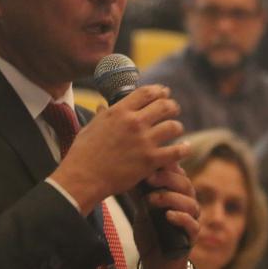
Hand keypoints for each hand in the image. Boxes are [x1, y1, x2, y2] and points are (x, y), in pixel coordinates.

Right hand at [49, 85, 186, 213]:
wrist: (83, 178)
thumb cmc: (83, 152)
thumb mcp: (91, 126)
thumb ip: (102, 115)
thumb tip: (102, 105)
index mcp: (120, 111)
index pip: (147, 92)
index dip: (159, 90)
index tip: (164, 92)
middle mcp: (134, 122)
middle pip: (164, 105)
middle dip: (172, 106)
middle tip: (173, 110)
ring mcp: (144, 141)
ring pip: (174, 126)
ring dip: (177, 126)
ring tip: (176, 129)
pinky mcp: (151, 160)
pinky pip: (177, 151)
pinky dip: (184, 148)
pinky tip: (185, 147)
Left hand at [131, 163, 199, 268]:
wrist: (155, 260)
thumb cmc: (151, 231)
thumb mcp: (143, 208)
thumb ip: (140, 192)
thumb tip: (128, 171)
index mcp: (179, 194)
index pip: (178, 173)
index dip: (167, 166)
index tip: (149, 164)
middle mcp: (188, 204)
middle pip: (185, 185)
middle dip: (167, 179)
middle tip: (149, 179)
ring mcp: (192, 220)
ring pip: (190, 203)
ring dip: (170, 198)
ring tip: (152, 199)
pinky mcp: (192, 237)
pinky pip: (192, 225)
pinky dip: (181, 218)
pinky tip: (168, 216)